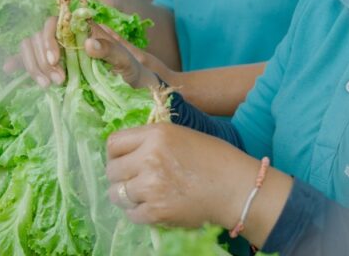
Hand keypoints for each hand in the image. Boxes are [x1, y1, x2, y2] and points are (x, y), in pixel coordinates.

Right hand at [9, 19, 163, 89]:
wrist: (135, 90)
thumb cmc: (133, 71)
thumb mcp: (127, 61)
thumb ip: (111, 50)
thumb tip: (89, 43)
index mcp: (83, 30)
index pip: (54, 23)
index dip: (49, 39)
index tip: (55, 60)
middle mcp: (67, 38)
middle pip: (38, 36)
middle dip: (41, 58)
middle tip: (56, 80)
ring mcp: (58, 52)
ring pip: (31, 47)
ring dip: (34, 66)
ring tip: (48, 86)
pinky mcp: (53, 67)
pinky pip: (32, 60)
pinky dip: (24, 66)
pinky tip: (20, 75)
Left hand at [105, 124, 248, 228]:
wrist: (237, 188)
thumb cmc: (215, 158)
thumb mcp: (181, 135)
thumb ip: (152, 140)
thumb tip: (127, 152)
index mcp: (156, 135)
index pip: (114, 143)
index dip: (115, 154)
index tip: (123, 161)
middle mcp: (149, 158)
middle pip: (112, 170)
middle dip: (119, 177)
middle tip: (133, 181)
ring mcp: (150, 187)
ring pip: (117, 194)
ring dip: (127, 196)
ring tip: (144, 195)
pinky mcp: (156, 212)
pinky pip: (132, 214)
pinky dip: (139, 212)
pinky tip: (153, 206)